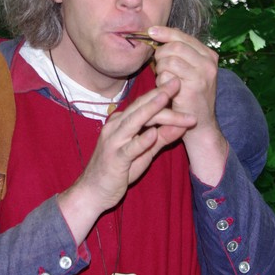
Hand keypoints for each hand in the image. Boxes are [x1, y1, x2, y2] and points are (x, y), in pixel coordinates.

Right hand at [57, 78, 195, 242]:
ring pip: (134, 122)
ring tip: (165, 98)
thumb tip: (182, 125)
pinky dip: (141, 140)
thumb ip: (161, 139)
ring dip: (152, 110)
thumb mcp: (144, 153)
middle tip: (177, 82)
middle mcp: (116, 127)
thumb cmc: (118, 171)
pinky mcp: (114, 159)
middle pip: (141, 109)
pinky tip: (152, 134)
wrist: (93, 192)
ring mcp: (113, 141)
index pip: (144, 106)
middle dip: (160, 95)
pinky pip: (129, 148)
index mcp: (122, 122)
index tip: (179, 85)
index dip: (162, 96)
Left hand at [148, 26, 219, 133]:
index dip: (165, 32)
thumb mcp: (189, 70)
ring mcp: (203, 73)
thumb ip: (179, 53)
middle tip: (159, 67)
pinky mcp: (193, 86)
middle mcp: (209, 62)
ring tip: (165, 81)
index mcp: (209, 55)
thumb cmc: (189, 96)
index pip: (183, 36)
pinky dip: (161, 81)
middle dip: (161, 55)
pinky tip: (167, 90)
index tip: (150, 32)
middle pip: (174, 46)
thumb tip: (156, 33)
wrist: (200, 124)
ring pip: (169, 59)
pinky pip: (167, 75)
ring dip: (160, 70)